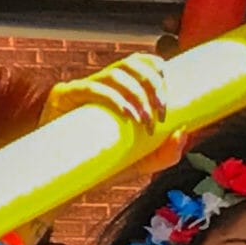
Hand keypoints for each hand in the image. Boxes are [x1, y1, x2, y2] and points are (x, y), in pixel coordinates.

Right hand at [43, 51, 183, 172]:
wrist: (62, 182)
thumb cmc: (99, 168)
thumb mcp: (138, 163)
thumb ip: (162, 153)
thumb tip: (183, 132)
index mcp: (116, 90)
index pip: (140, 63)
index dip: (157, 70)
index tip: (168, 99)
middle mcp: (99, 83)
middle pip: (131, 64)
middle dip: (152, 84)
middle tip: (160, 113)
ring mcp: (80, 88)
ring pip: (115, 75)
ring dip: (136, 95)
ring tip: (144, 120)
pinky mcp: (62, 97)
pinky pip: (91, 88)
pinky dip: (112, 98)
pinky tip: (125, 113)